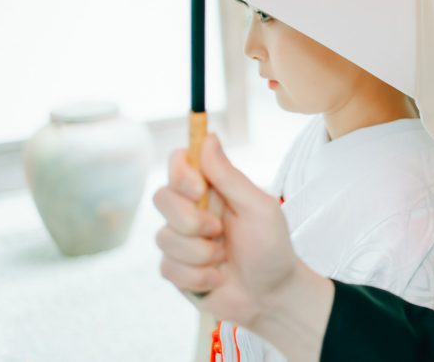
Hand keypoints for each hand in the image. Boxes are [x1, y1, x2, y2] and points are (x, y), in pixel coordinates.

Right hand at [154, 136, 333, 359]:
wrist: (272, 296)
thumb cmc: (272, 247)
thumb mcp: (258, 207)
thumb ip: (230, 175)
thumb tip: (208, 137)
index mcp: (213, 189)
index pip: (178, 162)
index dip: (180, 172)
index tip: (199, 188)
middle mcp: (192, 210)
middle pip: (161, 198)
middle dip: (191, 220)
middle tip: (219, 232)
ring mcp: (181, 240)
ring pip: (164, 237)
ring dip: (200, 253)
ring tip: (224, 258)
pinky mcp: (175, 269)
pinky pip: (168, 267)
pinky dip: (198, 276)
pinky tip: (217, 278)